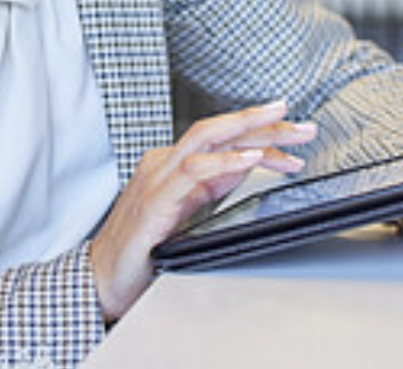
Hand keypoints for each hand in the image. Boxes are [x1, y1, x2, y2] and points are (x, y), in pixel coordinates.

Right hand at [89, 100, 316, 321]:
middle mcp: (163, 164)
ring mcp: (156, 179)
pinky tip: (250, 159)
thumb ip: (214, 185)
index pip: (222, 140)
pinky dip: (224, 163)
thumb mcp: (188, 211)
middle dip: (262, 122)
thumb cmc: (141, 251)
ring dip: (248, 131)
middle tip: (301, 123)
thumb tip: (250, 163)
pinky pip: (192, 172)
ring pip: (205, 138)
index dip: (260, 135)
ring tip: (284, 127)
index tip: (294, 137)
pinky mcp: (153, 201)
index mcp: (173, 167)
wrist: (101, 280)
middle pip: (218, 130)